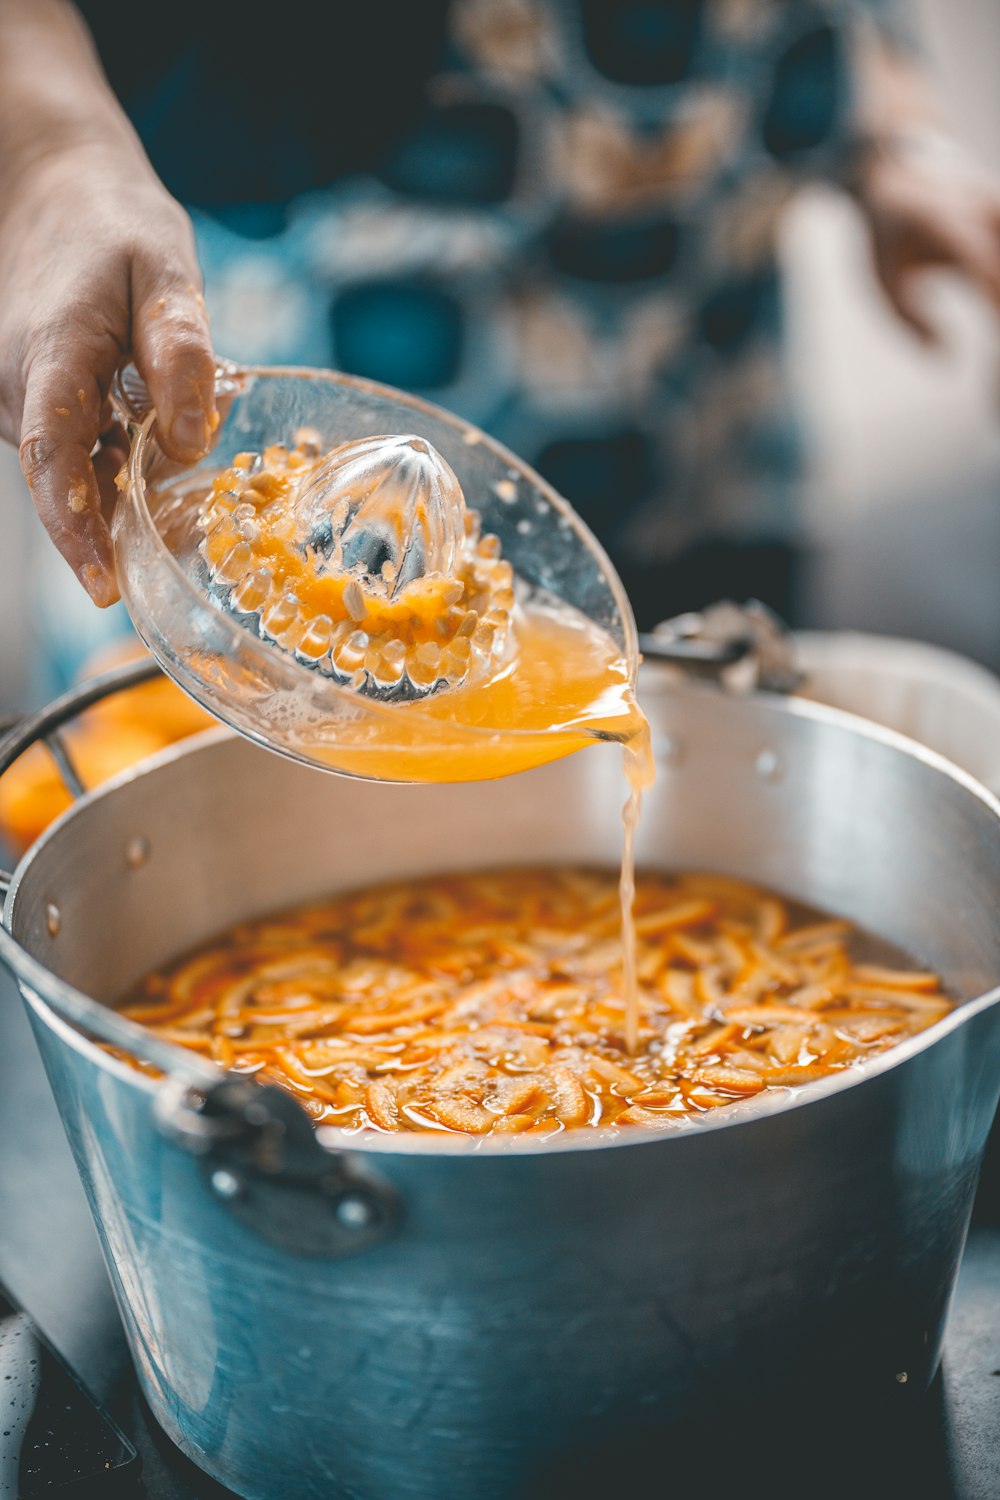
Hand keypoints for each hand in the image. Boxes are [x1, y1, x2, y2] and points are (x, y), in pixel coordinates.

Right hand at [0, 138, 216, 605]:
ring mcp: (10, 400)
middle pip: (69, 478)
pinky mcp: (23, 406)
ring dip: (120, 481)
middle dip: (121, 516)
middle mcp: (12, 386)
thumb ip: (181, 353)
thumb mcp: (164, 269)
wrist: (48, 189)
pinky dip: (110, 459)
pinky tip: (144, 433)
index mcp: (48, 352)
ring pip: (71, 469)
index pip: (56, 456)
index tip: (103, 584)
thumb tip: (193, 444)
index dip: (77, 527)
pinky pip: (70, 452)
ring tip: (171, 453)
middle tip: (189, 529)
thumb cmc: (111, 224)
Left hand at [856, 147, 999, 344]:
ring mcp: (996, 204)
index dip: (993, 291)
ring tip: (994, 320)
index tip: (998, 326)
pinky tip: (997, 300)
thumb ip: (909, 323)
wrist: (897, 176)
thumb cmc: (888, 237)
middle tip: (997, 347)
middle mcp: (976, 208)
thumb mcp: (884, 281)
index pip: (978, 260)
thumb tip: (946, 360)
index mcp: (940, 222)